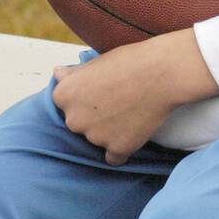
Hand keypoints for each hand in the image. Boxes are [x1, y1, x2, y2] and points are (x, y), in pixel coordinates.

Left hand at [52, 28, 218, 164]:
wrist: (162, 72)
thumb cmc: (129, 61)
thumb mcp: (95, 62)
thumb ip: (73, 74)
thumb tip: (57, 73)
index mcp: (63, 95)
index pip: (67, 106)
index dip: (87, 98)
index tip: (104, 91)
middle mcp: (73, 119)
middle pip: (80, 125)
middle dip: (95, 118)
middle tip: (119, 101)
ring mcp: (94, 137)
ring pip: (98, 140)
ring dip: (110, 132)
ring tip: (131, 111)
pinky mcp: (117, 149)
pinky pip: (114, 157)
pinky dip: (122, 149)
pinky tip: (134, 132)